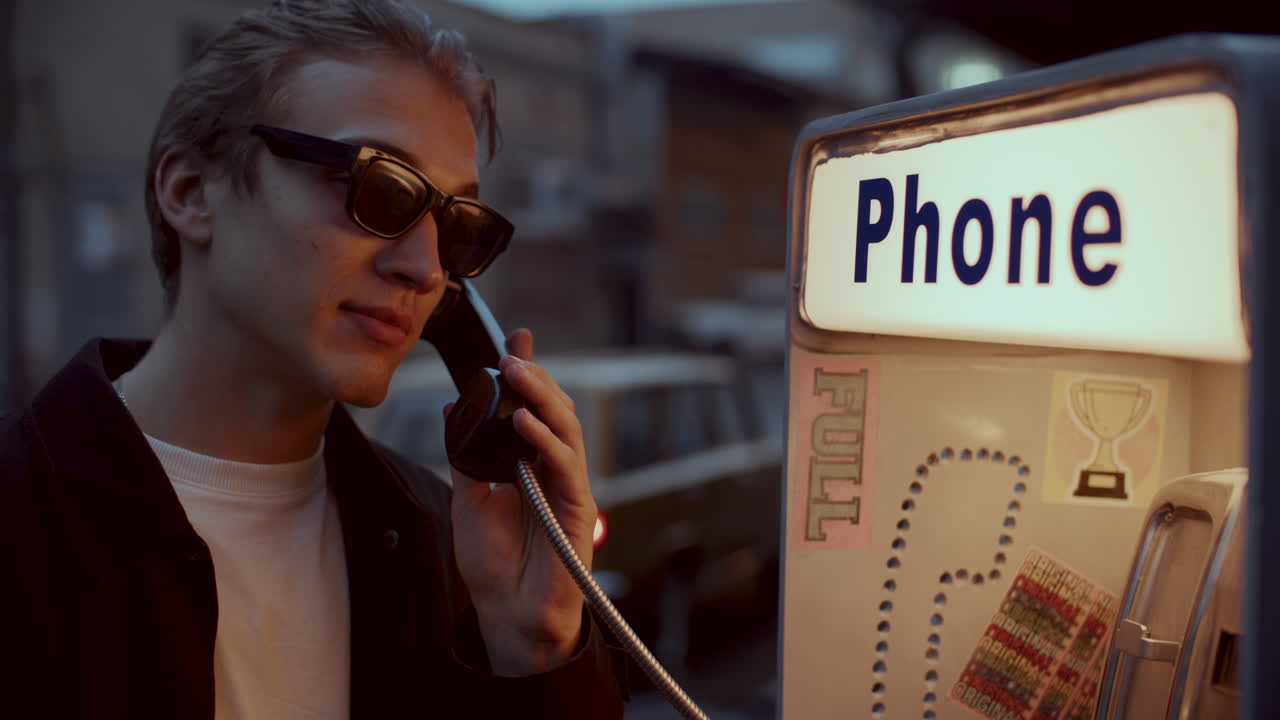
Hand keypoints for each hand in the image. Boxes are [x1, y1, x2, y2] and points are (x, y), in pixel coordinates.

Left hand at [446, 328, 596, 675]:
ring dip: (543, 397)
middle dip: (536, 377)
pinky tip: (525, 421)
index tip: (516, 338)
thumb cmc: (493, 561)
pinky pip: (566, 465)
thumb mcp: (467, 497)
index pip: (532, 408)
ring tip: (517, 372)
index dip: (528, 373)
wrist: (508, 612)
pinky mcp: (578, 507)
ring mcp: (568, 485)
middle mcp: (552, 468)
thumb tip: (453, 405)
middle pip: (555, 410)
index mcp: (529, 462)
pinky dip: (547, 440)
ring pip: (567, 428)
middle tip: (511, 353)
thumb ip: (465, 453)